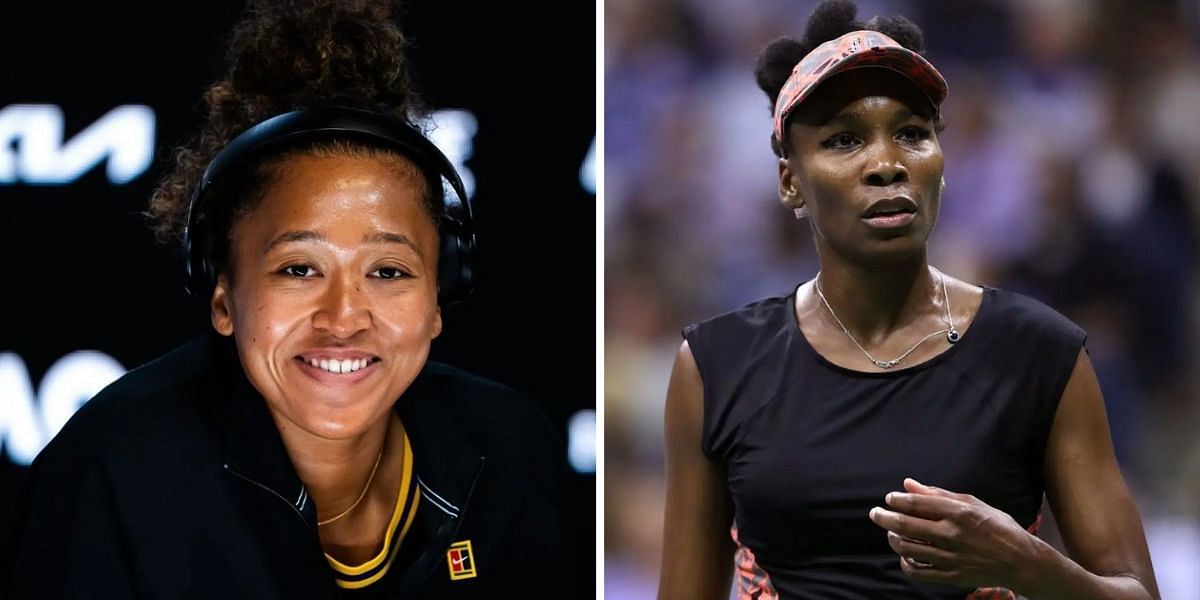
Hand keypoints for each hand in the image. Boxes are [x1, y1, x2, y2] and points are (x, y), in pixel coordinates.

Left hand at [867, 478, 1041, 590]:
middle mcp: (951, 534)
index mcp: (957, 513)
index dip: (896, 500)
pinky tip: (905, 556)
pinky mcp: (951, 577)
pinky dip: (905, 563)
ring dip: (893, 539)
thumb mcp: (973, 503)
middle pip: (904, 525)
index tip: (890, 498)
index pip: (915, 504)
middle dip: (883, 517)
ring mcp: (950, 557)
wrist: (1022, 561)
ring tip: (891, 533)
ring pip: (906, 548)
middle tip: (875, 513)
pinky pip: (917, 572)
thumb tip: (908, 484)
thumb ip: (938, 494)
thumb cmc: (998, 527)